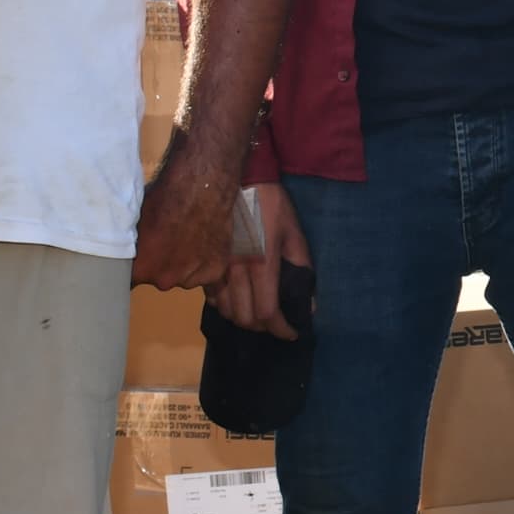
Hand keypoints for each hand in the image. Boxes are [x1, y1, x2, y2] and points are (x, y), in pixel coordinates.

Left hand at [133, 143, 241, 295]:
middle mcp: (165, 280)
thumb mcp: (134, 220)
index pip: (130, 280)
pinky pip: (205, 273)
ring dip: (183, 263)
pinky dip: (204, 261)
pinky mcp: (215, 272)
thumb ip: (127, 243)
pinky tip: (203, 240)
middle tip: (166, 239)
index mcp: (140, 269)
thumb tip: (119, 249)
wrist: (201, 188)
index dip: (134, 266)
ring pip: (183, 276)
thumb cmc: (165, 198)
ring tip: (187, 236)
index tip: (139, 254)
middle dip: (160, 263)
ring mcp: (192, 278)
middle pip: (158, 278)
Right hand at [209, 188, 306, 336]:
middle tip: (276, 323)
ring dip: (243, 319)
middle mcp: (237, 271)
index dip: (281, 330)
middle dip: (263, 328)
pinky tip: (236, 301)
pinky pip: (210, 296)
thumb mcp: (295, 235)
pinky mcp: (204, 261)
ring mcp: (217, 267)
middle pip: (245, 318)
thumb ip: (303, 270)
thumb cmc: (272, 206)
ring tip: (257, 315)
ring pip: (226, 310)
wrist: (238, 180)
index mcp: (263, 265)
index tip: (292, 333)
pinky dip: (224, 306)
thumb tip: (309, 304)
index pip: (268, 313)